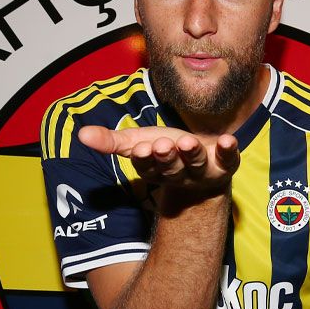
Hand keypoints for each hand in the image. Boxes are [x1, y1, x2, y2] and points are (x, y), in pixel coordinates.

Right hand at [78, 125, 239, 197]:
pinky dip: (228, 150)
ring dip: (192, 155)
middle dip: (167, 158)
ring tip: (189, 143)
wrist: (204, 162)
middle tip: (162, 146)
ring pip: (196, 164)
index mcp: (155, 170)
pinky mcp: (225, 164)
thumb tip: (81, 134)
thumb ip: (111, 141)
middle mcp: (178, 174)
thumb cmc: (166, 150)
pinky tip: (228, 140)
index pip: (146, 166)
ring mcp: (203, 171)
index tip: (141, 149)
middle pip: (171, 168)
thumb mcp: (137, 143)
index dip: (144, 159)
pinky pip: (228, 158)